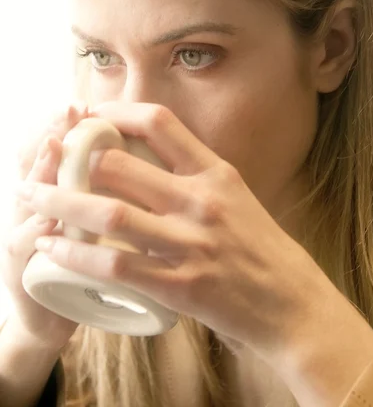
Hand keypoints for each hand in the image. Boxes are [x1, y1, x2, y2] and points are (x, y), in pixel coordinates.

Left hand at [14, 102, 372, 363]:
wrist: (294, 304)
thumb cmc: (263, 249)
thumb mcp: (236, 197)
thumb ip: (194, 177)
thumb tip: (147, 160)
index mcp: (216, 172)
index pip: (160, 123)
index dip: (116, 113)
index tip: (89, 117)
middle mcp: (202, 201)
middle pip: (120, 165)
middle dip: (74, 159)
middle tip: (48, 159)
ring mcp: (191, 244)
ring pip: (109, 214)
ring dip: (61, 203)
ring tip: (32, 196)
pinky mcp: (181, 286)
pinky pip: (116, 266)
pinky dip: (77, 255)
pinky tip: (53, 247)